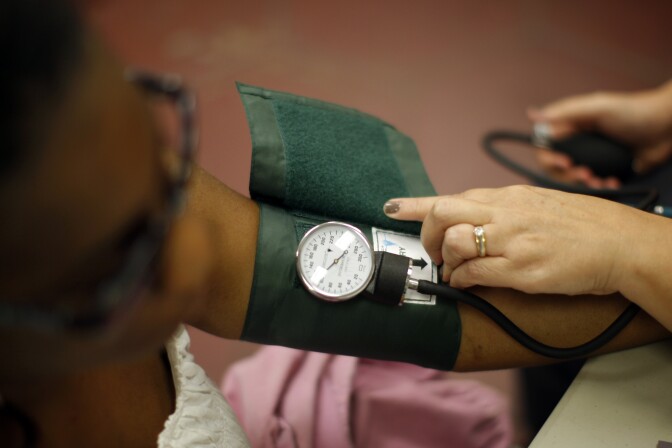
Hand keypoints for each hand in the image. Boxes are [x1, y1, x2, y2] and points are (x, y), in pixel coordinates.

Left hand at [383, 186, 648, 296]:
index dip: (415, 204)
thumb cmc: (581, 225)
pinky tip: (468, 284)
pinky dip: (462, 281)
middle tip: (433, 252)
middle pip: (443, 214)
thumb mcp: (536, 203)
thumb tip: (469, 218)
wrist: (620, 243)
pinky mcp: (523, 270)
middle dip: (426, 235)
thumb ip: (501, 208)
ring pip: (454, 243)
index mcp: (507, 197)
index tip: (391, 207)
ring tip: (453, 272)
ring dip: (444, 262)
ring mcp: (513, 241)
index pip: (452, 196)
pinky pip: (475, 273)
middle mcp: (505, 214)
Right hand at [530, 80, 671, 187]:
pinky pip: (593, 187)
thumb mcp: (598, 107)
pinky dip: (599, 189)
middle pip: (555, 168)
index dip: (549, 158)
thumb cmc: (635, 111)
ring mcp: (591, 159)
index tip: (564, 162)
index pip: (545, 147)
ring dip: (582, 185)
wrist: (668, 127)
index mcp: (571, 127)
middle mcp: (577, 144)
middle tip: (584, 174)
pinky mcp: (606, 171)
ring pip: (573, 181)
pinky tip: (611, 183)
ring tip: (599, 181)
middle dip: (567, 175)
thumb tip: (532, 115)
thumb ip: (566, 112)